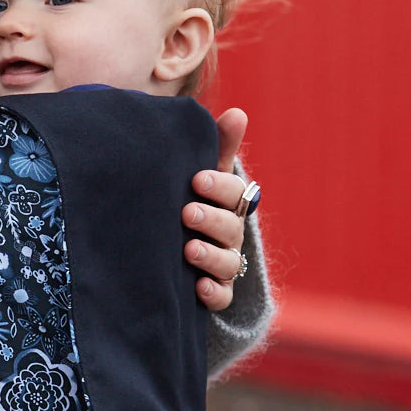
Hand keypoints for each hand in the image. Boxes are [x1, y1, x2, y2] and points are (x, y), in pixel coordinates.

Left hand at [183, 107, 248, 310]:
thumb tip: (238, 113)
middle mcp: (231, 234)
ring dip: (210, 255)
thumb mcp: (201, 174)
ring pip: (227, 263)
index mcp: (229, 203)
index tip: (196, 179)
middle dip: (211, 219)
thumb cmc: (190, 200)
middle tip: (187, 212)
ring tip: (189, 249)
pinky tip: (197, 287)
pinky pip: (221, 297)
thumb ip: (218, 146)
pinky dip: (212, 293)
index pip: (236, 193)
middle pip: (231, 227)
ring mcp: (224, 265)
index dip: (219, 187)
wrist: (172, 249)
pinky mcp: (213, 292)